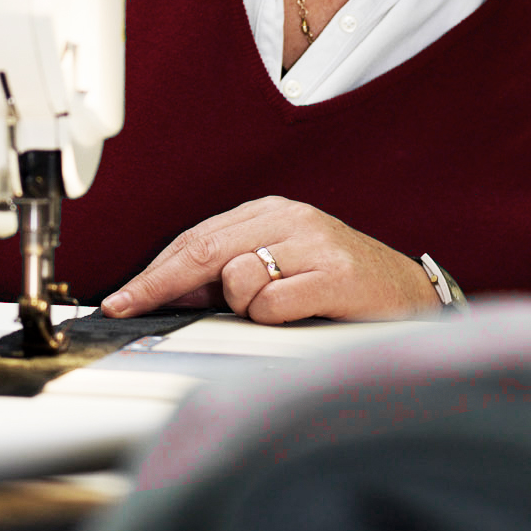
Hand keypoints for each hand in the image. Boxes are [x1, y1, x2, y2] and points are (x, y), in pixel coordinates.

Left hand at [100, 196, 440, 323]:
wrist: (408, 294)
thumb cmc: (340, 283)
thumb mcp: (281, 265)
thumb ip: (232, 272)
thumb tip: (170, 291)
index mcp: (271, 212)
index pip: (196, 238)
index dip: (153, 271)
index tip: (121, 298)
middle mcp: (289, 218)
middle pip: (204, 251)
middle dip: (159, 285)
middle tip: (129, 308)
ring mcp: (313, 242)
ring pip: (237, 279)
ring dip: (244, 307)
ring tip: (280, 309)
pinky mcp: (334, 273)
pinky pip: (272, 304)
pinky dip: (274, 318)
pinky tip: (301, 313)